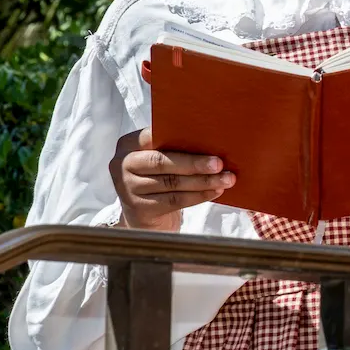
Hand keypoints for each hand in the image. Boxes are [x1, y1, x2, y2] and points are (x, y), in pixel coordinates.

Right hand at [111, 127, 233, 231]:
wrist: (145, 214)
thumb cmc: (159, 176)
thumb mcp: (161, 157)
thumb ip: (174, 146)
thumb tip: (212, 139)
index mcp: (129, 144)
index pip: (151, 135)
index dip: (175, 135)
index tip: (201, 135)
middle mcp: (123, 165)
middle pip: (162, 162)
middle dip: (194, 163)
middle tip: (219, 163)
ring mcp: (128, 188)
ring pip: (171, 182)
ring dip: (203, 181)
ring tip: (225, 179)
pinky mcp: (138, 208)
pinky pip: (174, 200)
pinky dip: (198, 196)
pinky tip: (215, 191)